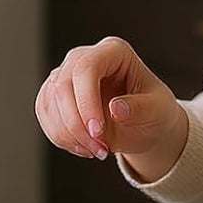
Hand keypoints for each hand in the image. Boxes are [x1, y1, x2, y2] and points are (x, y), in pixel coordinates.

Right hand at [34, 36, 188, 179]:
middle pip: (63, 86)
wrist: (143, 124)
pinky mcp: (54, 95)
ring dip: (68, 135)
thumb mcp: (158, 111)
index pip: (87, 68)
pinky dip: (60, 136)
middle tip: (100, 149)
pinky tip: (82, 147)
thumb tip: (115, 108)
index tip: (98, 132)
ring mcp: (65, 75)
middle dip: (77, 125)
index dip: (87, 101)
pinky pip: (45, 114)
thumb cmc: (153, 111)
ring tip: (96, 151)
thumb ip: (141, 108)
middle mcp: (84, 58)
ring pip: (50, 102)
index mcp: (113, 52)